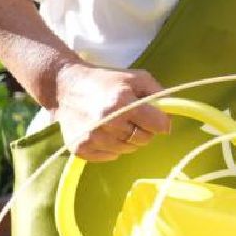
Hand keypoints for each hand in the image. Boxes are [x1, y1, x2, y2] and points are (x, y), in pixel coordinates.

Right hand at [53, 63, 170, 160]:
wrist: (66, 87)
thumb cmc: (106, 81)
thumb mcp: (137, 78)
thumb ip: (160, 95)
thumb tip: (170, 118)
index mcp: (121, 101)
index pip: (157, 125)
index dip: (160, 121)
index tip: (156, 117)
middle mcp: (106, 121)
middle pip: (144, 139)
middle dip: (144, 130)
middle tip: (132, 117)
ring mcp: (91, 137)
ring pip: (128, 150)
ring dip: (128, 139)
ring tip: (117, 123)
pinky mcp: (80, 148)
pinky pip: (110, 157)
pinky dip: (112, 148)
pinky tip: (105, 132)